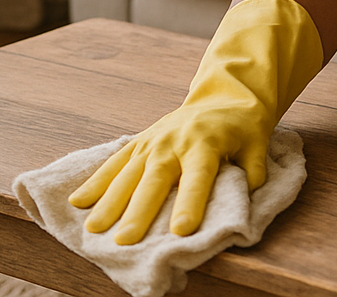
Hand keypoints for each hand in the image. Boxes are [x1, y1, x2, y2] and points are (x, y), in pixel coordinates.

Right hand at [68, 0, 322, 243]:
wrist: (224, 96)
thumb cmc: (242, 127)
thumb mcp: (258, 144)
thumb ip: (253, 170)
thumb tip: (250, 192)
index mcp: (205, 145)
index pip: (198, 178)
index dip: (190, 204)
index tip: (180, 230)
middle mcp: (173, 143)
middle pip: (154, 180)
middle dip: (139, 212)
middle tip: (125, 240)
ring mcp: (152, 142)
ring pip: (127, 174)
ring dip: (109, 202)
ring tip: (94, 228)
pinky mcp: (139, 142)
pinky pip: (115, 163)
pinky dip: (96, 182)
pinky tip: (78, 202)